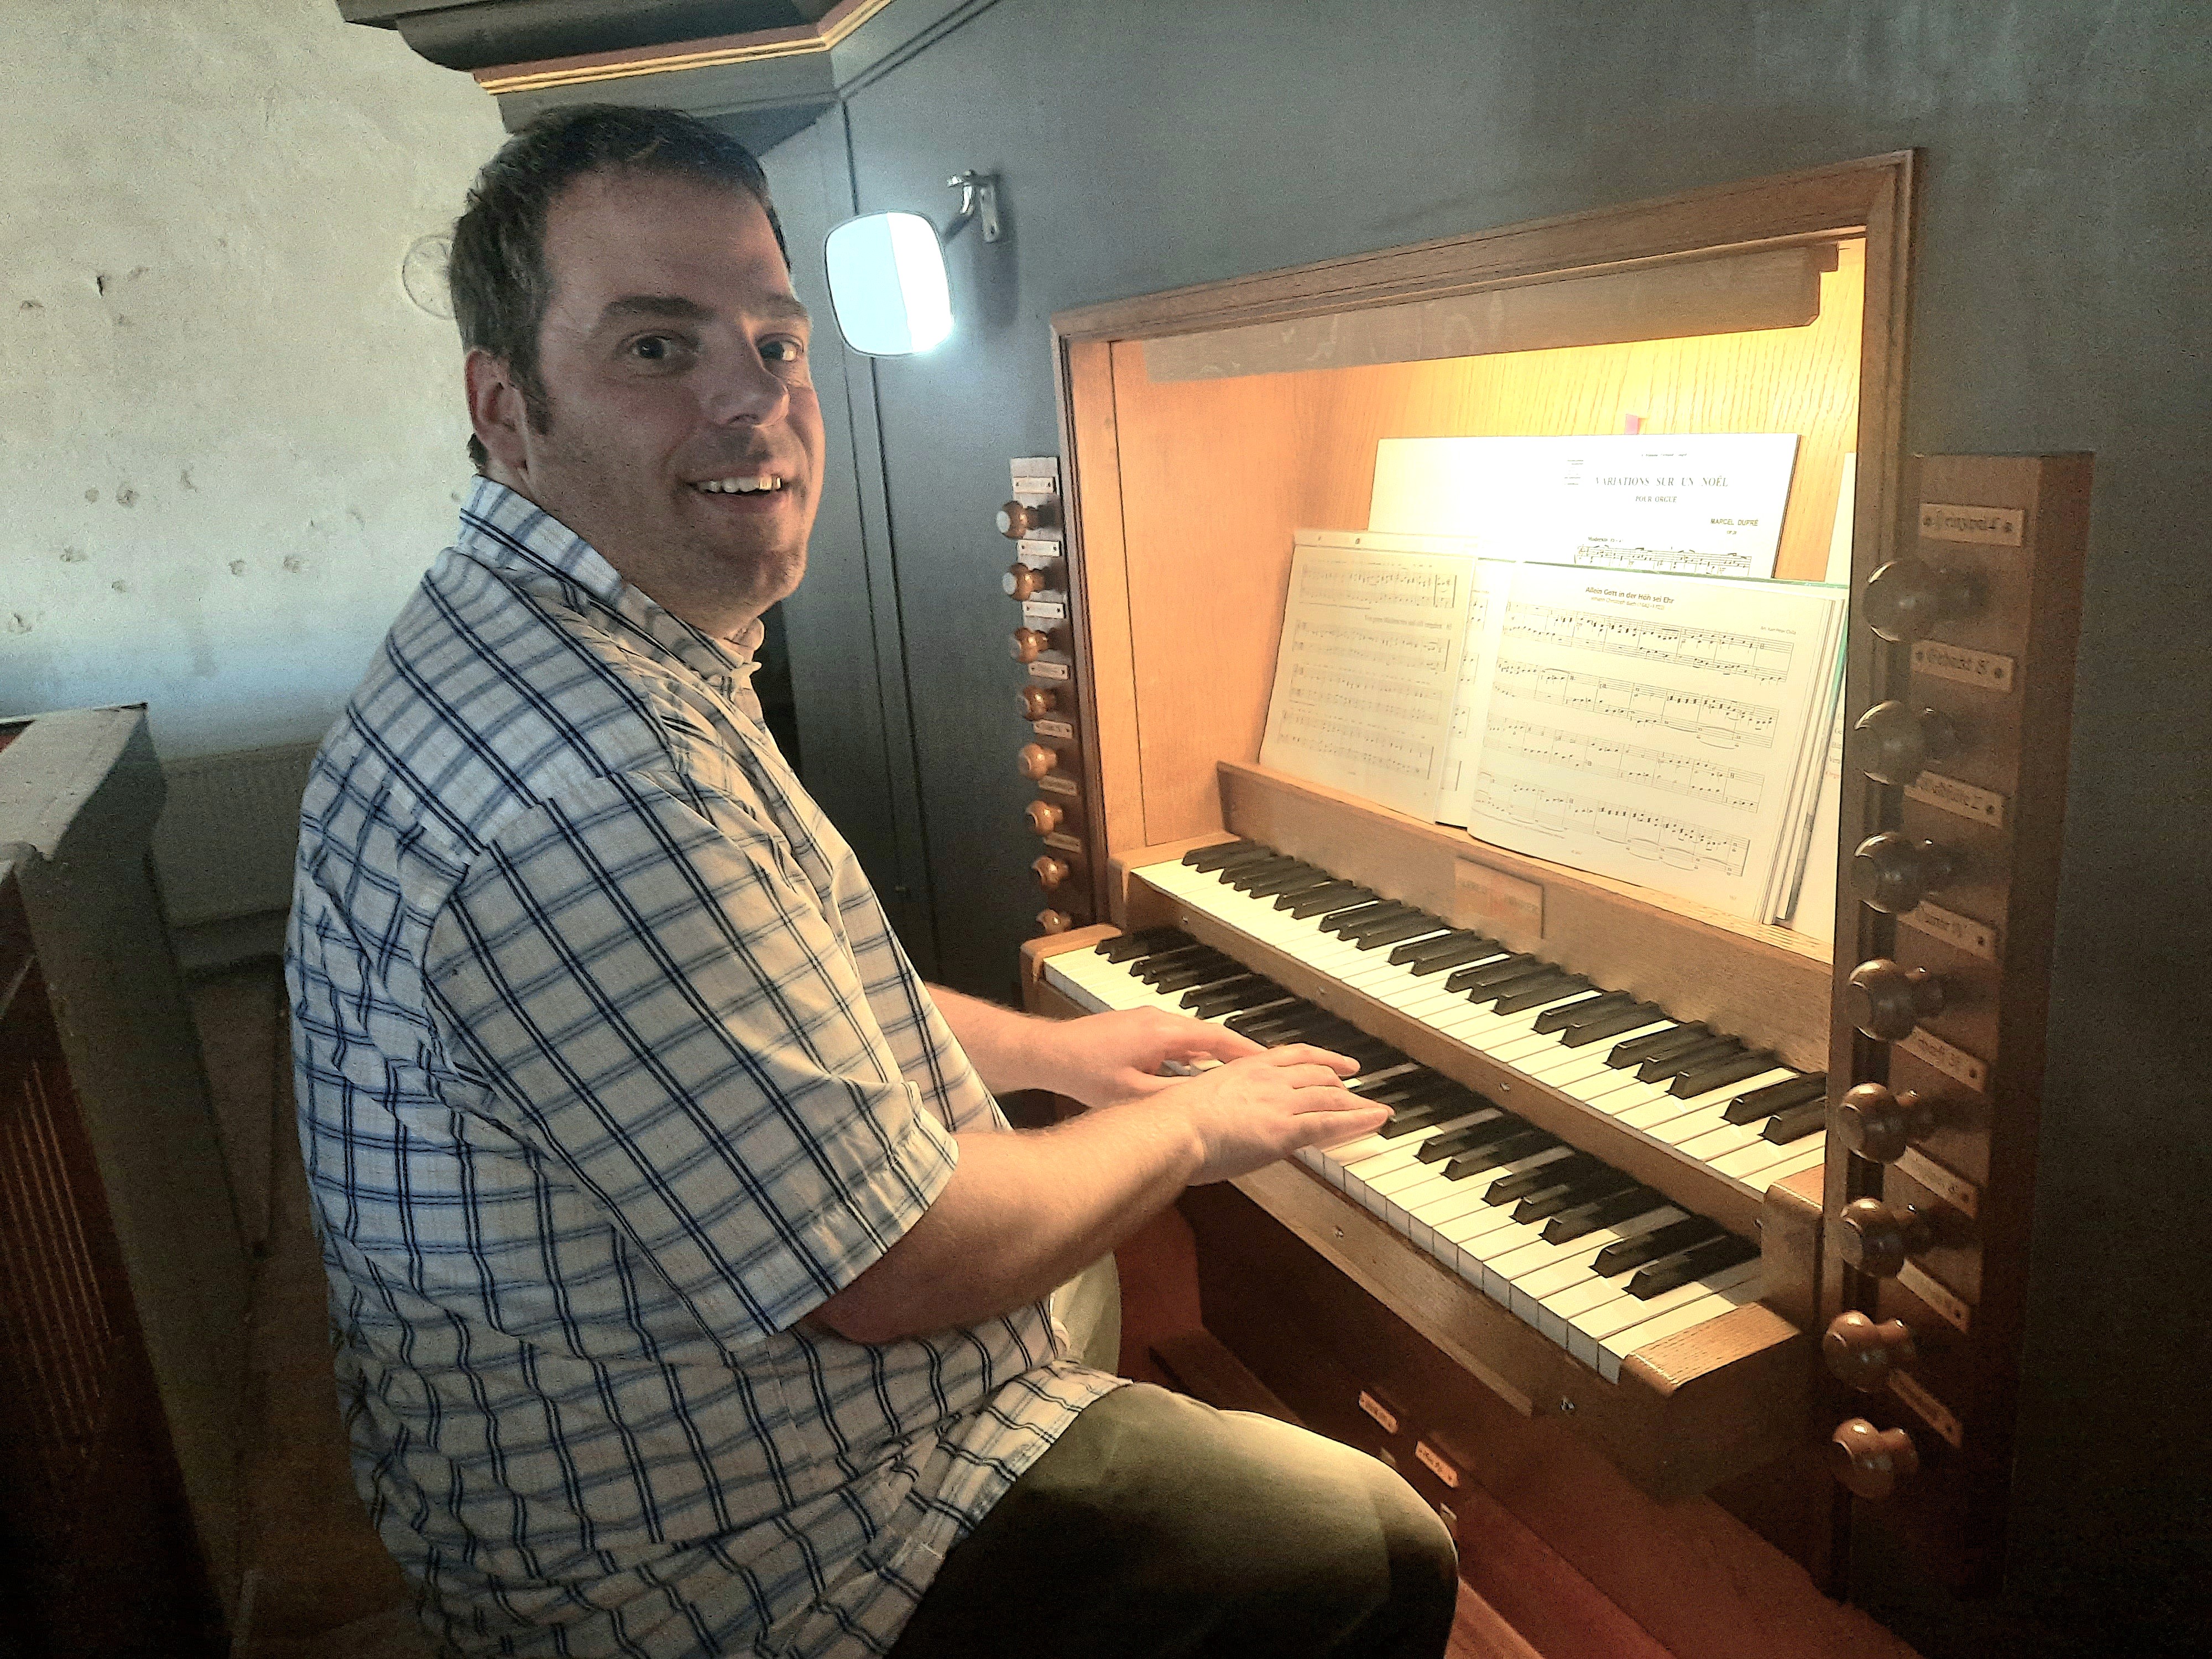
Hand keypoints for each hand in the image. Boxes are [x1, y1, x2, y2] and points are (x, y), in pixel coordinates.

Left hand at [1039, 1006, 1266, 1107]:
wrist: (1047, 1052)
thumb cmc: (1083, 1072)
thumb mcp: (1132, 1094)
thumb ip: (1171, 1098)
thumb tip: (1205, 1106)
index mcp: (1163, 1032)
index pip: (1218, 1037)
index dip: (1247, 1051)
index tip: (1272, 1063)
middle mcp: (1159, 1019)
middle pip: (1209, 1035)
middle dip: (1236, 1054)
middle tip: (1264, 1073)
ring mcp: (1147, 1021)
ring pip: (1191, 1038)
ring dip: (1212, 1055)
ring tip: (1238, 1077)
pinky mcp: (1136, 1028)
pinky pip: (1174, 1040)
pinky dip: (1191, 1054)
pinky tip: (1196, 1073)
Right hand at [1137, 1043, 1389, 1183]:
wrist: (1168, 1129)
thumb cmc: (1169, 1121)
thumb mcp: (1194, 1099)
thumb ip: (1213, 1102)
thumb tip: (1212, 1114)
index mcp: (1245, 1068)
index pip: (1292, 1055)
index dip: (1320, 1058)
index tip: (1336, 1063)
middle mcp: (1267, 1079)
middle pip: (1317, 1074)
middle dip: (1342, 1083)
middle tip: (1358, 1092)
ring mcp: (1278, 1102)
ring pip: (1330, 1097)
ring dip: (1357, 1103)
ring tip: (1376, 1110)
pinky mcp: (1284, 1128)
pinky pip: (1330, 1122)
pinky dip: (1358, 1120)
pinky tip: (1375, 1120)